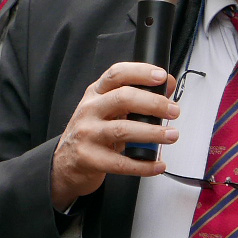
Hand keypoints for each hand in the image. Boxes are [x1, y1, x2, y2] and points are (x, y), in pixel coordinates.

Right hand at [50, 61, 178, 211]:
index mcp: (95, 93)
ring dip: (152, 133)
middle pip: (123, 98)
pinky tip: (157, 165)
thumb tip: (168, 86)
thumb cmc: (91, 132)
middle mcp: (89, 110)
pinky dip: (143, 165)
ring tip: (171, 135)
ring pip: (123, 130)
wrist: (64, 163)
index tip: (161, 77)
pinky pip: (120, 163)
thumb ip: (135, 97)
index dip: (141, 72)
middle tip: (173, 111)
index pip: (117, 74)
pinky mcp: (89, 158)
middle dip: (153, 103)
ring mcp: (87, 134)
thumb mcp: (108, 110)